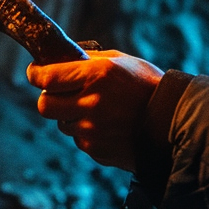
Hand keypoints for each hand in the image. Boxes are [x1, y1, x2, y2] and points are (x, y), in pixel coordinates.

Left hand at [26, 49, 163, 170]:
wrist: (173, 123)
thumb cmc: (147, 86)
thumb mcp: (120, 62)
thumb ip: (87, 60)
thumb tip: (58, 58)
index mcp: (95, 75)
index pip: (45, 77)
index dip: (36, 74)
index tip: (36, 72)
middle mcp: (90, 103)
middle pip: (44, 106)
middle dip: (49, 98)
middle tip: (60, 93)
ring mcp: (92, 130)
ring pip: (62, 124)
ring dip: (70, 117)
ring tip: (96, 110)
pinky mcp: (96, 150)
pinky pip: (79, 140)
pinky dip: (86, 133)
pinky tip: (107, 126)